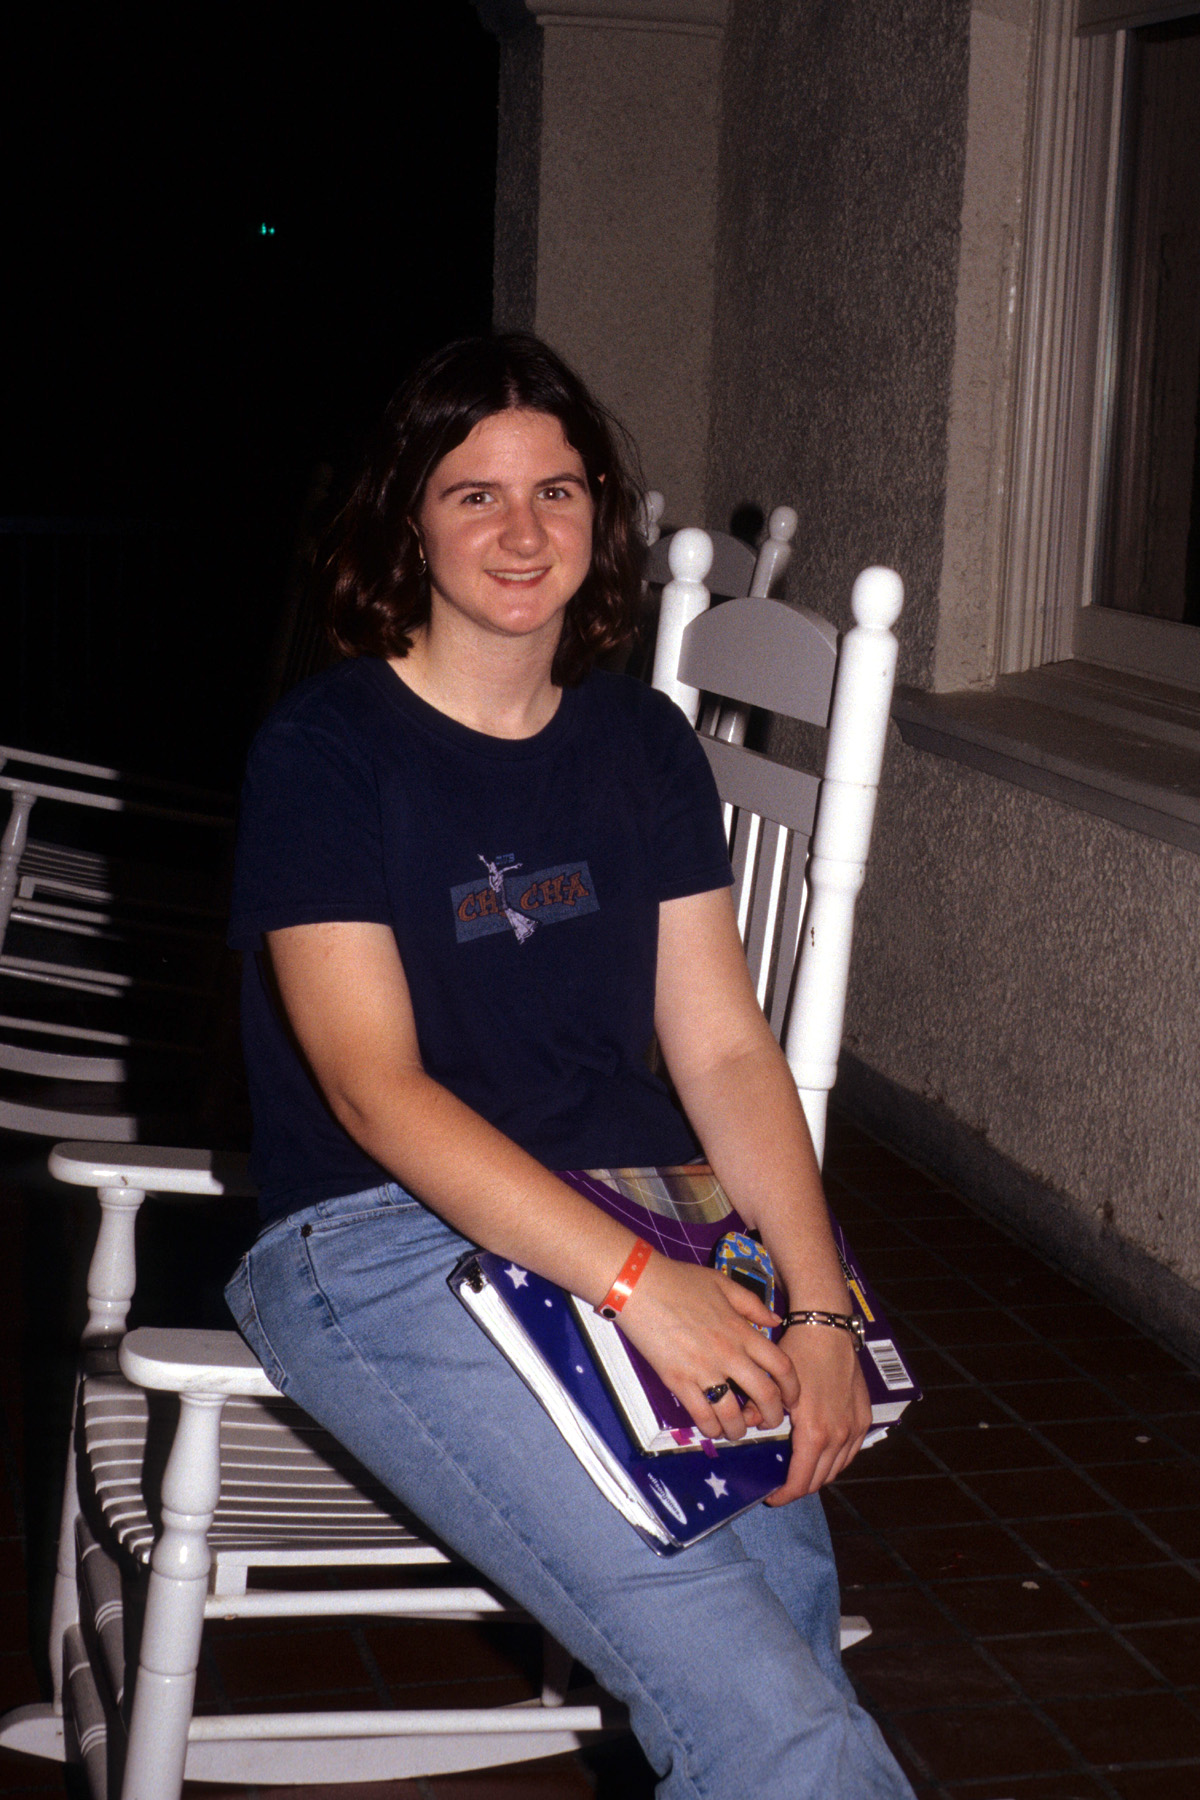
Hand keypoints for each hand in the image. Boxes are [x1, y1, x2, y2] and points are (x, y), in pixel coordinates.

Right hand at [617, 1256, 799, 1441]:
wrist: (639, 1285)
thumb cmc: (680, 1280)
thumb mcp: (723, 1283)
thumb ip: (752, 1304)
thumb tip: (775, 1321)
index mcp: (742, 1330)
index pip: (781, 1366)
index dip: (793, 1388)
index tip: (791, 1400)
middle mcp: (728, 1354)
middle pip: (764, 1395)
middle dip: (772, 1416)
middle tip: (768, 1422)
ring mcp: (703, 1369)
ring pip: (732, 1413)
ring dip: (739, 1429)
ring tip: (737, 1431)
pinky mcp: (677, 1380)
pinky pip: (700, 1414)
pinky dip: (710, 1427)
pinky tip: (712, 1428)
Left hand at [764, 1322, 871, 1504]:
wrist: (829, 1331)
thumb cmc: (799, 1354)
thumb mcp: (773, 1383)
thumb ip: (758, 1411)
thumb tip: (746, 1428)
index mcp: (814, 1434)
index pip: (800, 1482)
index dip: (784, 1495)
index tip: (772, 1496)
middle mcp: (838, 1437)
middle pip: (818, 1480)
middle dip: (799, 1486)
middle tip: (781, 1482)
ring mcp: (854, 1429)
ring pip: (836, 1470)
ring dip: (817, 1475)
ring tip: (799, 1468)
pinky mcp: (864, 1419)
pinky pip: (851, 1453)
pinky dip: (836, 1461)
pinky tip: (823, 1454)